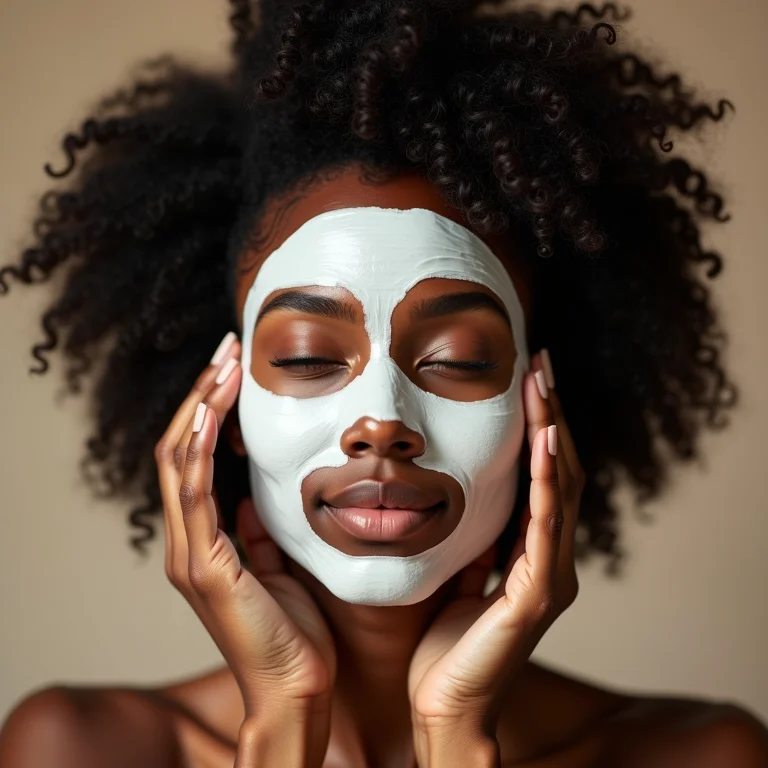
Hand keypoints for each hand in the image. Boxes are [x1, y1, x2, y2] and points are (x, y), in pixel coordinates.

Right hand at [154, 333, 335, 764]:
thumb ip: (256, 531)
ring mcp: (189, 554)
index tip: (235, 369)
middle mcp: (187, 542)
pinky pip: (193, 495)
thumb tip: (252, 495)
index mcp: (205, 540)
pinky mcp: (203, 567)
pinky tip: (211, 412)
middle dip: (202, 395)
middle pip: (178, 448)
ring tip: (224, 364)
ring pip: (178, 462)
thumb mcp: (277, 564)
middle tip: (227, 349)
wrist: (298, 687)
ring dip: (199, 408)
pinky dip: (197, 449)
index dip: (208, 409)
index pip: (194, 457)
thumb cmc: (295, 629)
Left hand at [408, 350, 582, 763]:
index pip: (543, 476)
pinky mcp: (537, 595)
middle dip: (552, 415)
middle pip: (561, 472)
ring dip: (554, 433)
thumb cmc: (444, 644)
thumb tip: (461, 493)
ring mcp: (550, 576)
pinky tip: (546, 442)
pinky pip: (545, 527)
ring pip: (563, 490)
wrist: (442, 705)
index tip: (528, 380)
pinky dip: (549, 482)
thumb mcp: (457, 572)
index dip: (540, 427)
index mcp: (531, 552)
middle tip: (541, 364)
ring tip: (544, 385)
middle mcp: (551, 559)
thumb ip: (472, 537)